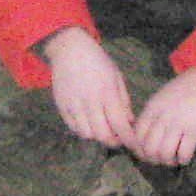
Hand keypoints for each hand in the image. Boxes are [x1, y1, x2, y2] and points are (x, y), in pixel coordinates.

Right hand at [43, 28, 135, 148]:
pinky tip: (89, 122)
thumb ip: (123, 101)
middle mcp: (90, 101)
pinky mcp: (62, 107)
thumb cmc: (98, 62)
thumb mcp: (116, 77)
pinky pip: (73, 128)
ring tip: (103, 128)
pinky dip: (83, 130)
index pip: (119, 124)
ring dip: (97, 136)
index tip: (133, 145)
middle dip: (112, 141)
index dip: (128, 138)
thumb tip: (129, 122)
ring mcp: (74, 105)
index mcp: (107, 92)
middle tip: (118, 138)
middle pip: (102, 134)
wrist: (70, 51)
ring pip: (87, 134)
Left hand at [126, 70, 195, 167]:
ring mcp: (178, 123)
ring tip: (173, 159)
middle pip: (150, 149)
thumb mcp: (160, 99)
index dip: (140, 151)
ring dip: (168, 162)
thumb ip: (150, 117)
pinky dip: (183, 160)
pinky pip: (184, 153)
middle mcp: (162, 117)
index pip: (137, 137)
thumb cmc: (181, 91)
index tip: (147, 155)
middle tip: (161, 159)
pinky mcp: (194, 129)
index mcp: (151, 109)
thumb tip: (142, 141)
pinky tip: (185, 157)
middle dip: (154, 160)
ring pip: (165, 153)